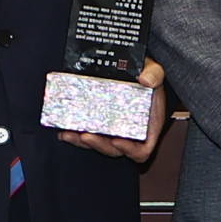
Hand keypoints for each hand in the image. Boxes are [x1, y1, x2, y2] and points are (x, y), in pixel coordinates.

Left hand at [53, 57, 170, 162]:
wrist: (136, 71)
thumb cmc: (149, 76)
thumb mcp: (155, 72)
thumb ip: (154, 74)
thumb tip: (146, 80)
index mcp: (148, 126)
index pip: (142, 149)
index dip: (130, 149)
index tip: (117, 140)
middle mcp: (130, 131)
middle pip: (115, 148)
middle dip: (99, 144)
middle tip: (86, 135)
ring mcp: (114, 129)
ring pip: (98, 144)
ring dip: (82, 142)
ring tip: (70, 133)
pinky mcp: (100, 123)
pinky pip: (89, 134)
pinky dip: (76, 135)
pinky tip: (65, 130)